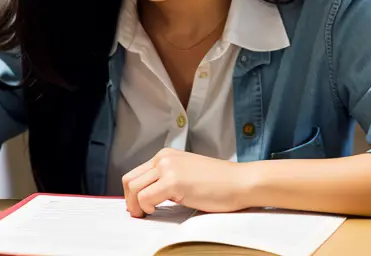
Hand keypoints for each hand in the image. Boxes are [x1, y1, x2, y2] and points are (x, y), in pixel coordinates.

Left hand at [122, 148, 252, 217]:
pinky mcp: (174, 181)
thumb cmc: (219, 183)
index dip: (132, 194)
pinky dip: (147, 208)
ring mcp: (168, 168)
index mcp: (166, 155)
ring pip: (134, 188)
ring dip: (136, 206)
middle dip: (130, 201)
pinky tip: (158, 211)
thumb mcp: (187, 174)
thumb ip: (167, 179)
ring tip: (147, 215)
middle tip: (139, 214)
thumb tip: (148, 196)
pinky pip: (146, 197)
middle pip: (130, 180)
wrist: (240, 181)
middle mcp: (164, 158)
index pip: (135, 174)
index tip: (138, 208)